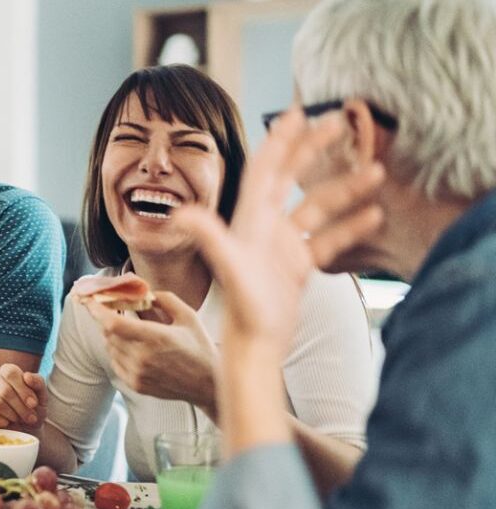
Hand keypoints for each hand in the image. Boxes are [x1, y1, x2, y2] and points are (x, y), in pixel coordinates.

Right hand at [0, 363, 46, 431]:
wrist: (26, 429)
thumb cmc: (33, 409)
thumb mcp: (42, 396)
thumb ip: (38, 382)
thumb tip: (26, 376)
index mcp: (7, 371)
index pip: (10, 373)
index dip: (23, 390)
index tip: (33, 404)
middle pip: (4, 390)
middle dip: (20, 407)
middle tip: (30, 418)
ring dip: (12, 415)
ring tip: (19, 420)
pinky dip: (0, 421)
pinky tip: (7, 424)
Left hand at [85, 292, 218, 412]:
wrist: (208, 384)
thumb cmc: (200, 347)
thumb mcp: (188, 316)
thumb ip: (164, 299)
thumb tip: (143, 293)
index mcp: (156, 337)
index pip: (113, 323)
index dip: (97, 311)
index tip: (90, 301)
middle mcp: (142, 357)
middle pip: (108, 334)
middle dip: (107, 319)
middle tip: (113, 310)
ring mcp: (137, 374)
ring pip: (110, 348)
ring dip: (113, 335)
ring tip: (132, 330)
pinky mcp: (136, 385)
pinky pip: (115, 362)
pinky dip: (118, 351)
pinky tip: (134, 348)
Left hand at [174, 106, 384, 354]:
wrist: (253, 348)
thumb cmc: (243, 310)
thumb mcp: (229, 268)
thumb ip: (209, 236)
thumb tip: (179, 212)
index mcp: (249, 220)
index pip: (266, 169)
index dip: (280, 140)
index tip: (296, 112)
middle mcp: (263, 228)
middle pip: (291, 178)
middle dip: (314, 149)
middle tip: (341, 120)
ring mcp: (281, 247)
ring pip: (317, 207)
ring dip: (345, 189)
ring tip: (376, 171)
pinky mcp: (296, 267)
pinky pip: (327, 239)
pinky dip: (350, 226)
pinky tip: (374, 216)